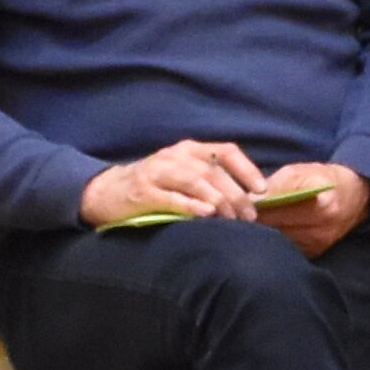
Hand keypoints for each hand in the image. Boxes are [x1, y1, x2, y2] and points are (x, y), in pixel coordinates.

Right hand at [77, 140, 266, 225]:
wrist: (107, 192)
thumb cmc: (154, 187)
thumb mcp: (182, 176)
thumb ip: (210, 181)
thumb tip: (247, 200)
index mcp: (189, 150)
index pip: (225, 151)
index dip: (247, 169)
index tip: (262, 190)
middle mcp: (175, 156)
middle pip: (213, 171)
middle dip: (236, 194)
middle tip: (249, 217)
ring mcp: (158, 172)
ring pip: (196, 181)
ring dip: (218, 200)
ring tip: (232, 219)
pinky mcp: (143, 192)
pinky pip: (172, 198)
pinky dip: (191, 206)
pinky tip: (206, 215)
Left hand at [244, 163, 369, 250]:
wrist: (354, 197)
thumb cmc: (324, 179)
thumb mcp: (302, 171)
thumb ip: (277, 184)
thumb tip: (250, 198)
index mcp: (320, 205)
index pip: (276, 209)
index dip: (253, 207)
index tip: (236, 204)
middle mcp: (320, 229)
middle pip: (274, 229)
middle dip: (253, 222)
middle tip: (235, 215)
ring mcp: (317, 244)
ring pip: (277, 242)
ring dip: (260, 234)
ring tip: (246, 224)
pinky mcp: (314, 253)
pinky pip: (286, 249)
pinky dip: (272, 241)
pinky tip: (262, 234)